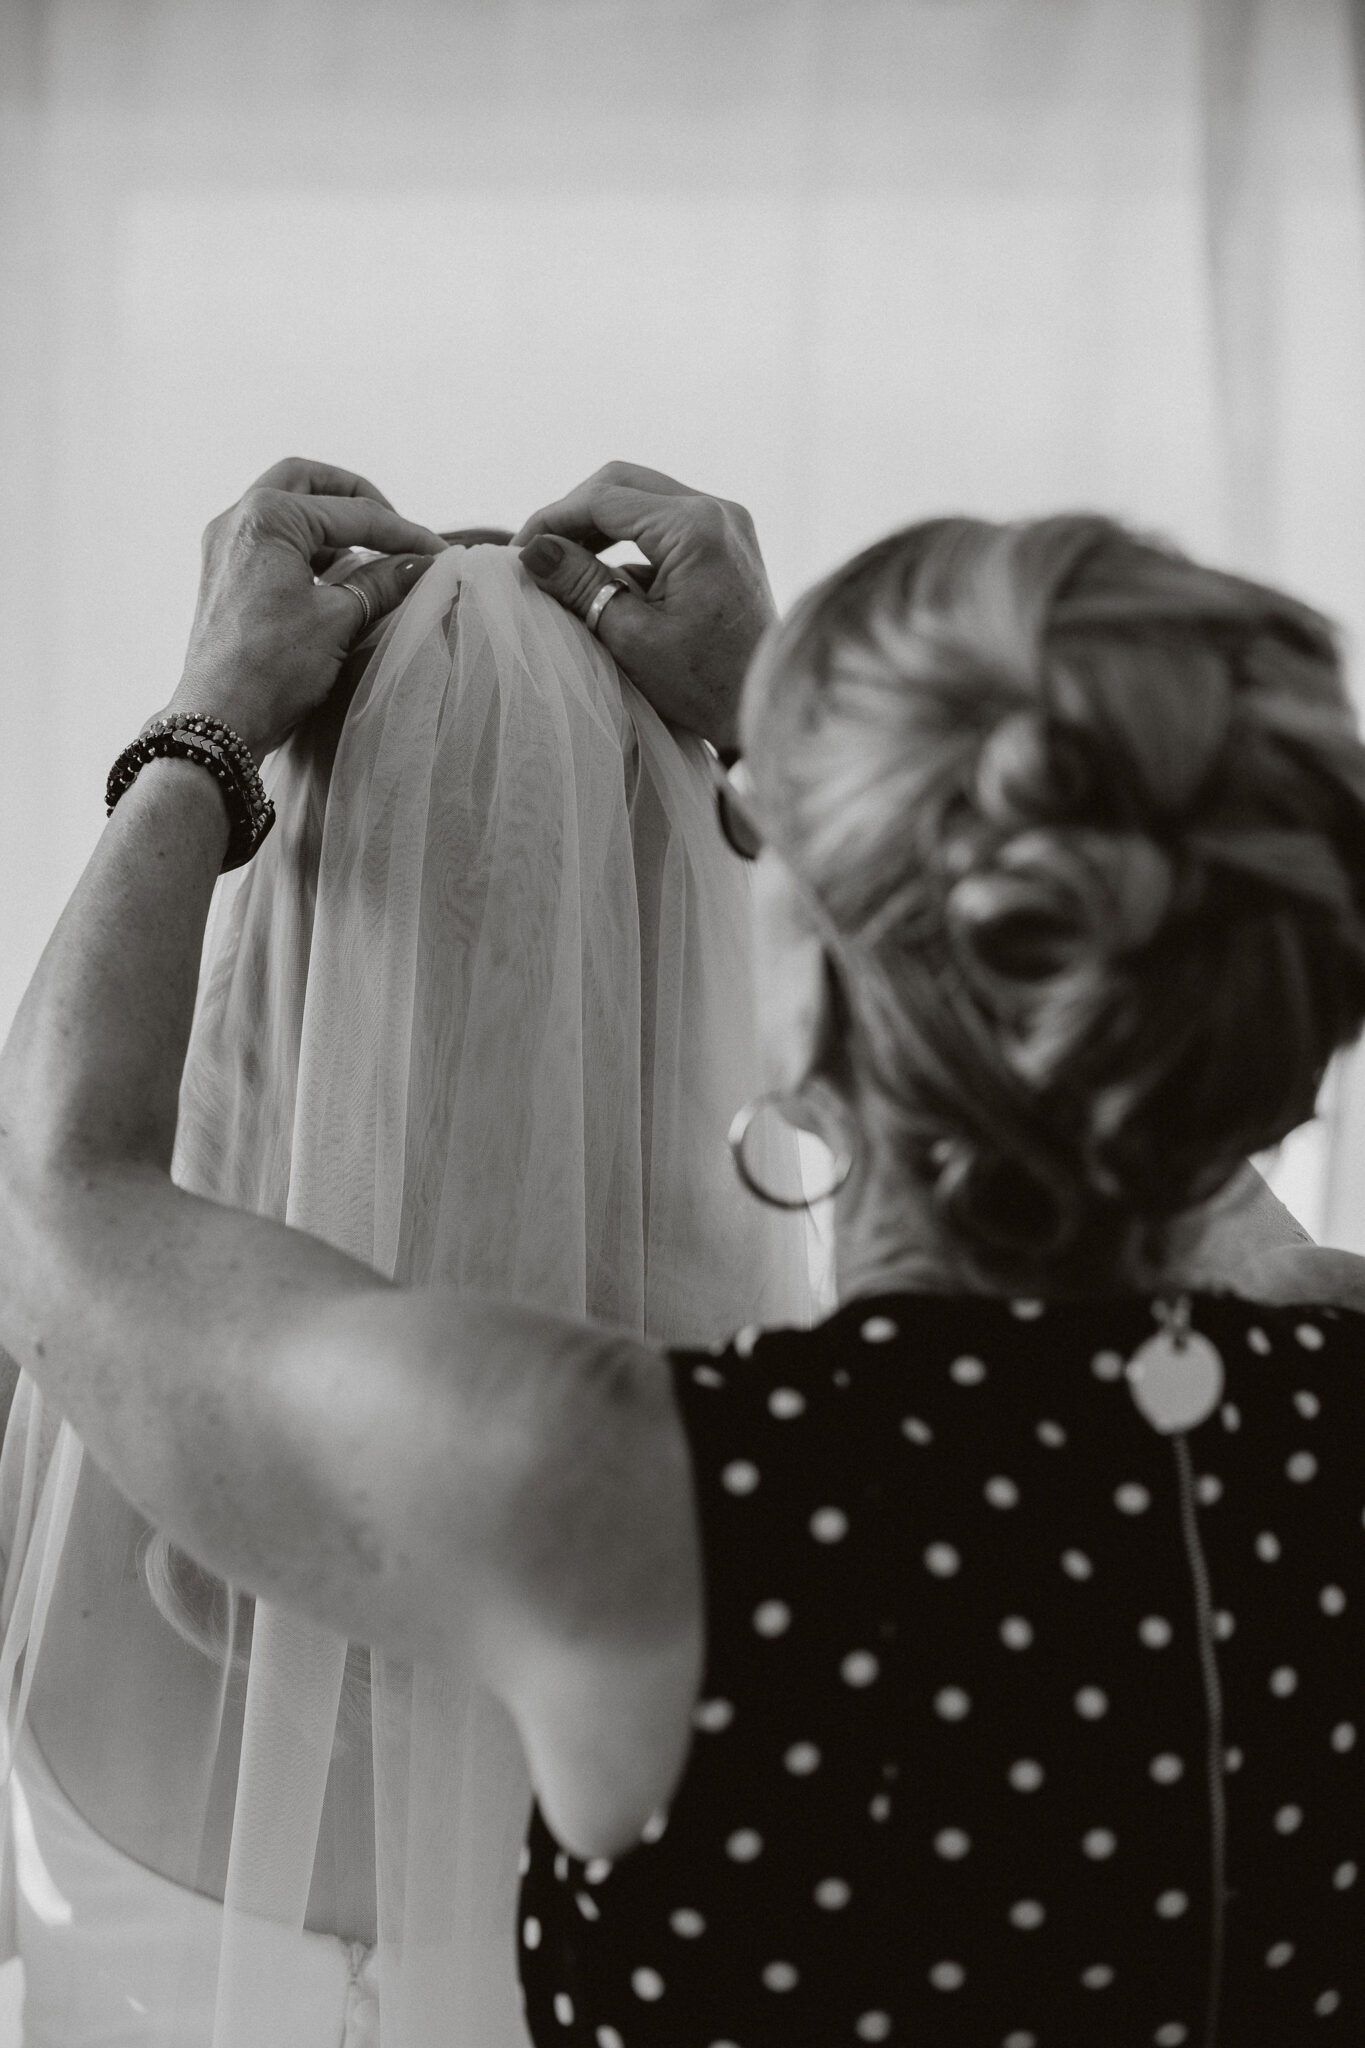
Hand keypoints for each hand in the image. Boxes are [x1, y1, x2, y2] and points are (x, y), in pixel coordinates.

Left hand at [166, 459, 447, 759]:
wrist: (220, 719)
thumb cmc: (274, 667)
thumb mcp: (339, 619)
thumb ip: (382, 583)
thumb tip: (419, 565)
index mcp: (268, 518)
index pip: (352, 512)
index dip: (402, 532)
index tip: (437, 551)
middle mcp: (238, 519)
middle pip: (305, 481)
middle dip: (354, 497)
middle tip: (392, 525)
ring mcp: (224, 546)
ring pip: (284, 507)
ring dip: (328, 521)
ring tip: (368, 552)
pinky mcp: (223, 574)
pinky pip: (270, 539)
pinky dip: (306, 546)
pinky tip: (334, 574)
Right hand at [514, 463, 774, 755]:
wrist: (768, 710)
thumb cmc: (704, 686)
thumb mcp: (630, 637)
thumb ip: (580, 584)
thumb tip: (532, 550)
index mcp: (696, 527)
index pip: (604, 499)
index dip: (553, 520)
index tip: (519, 553)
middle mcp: (717, 510)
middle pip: (623, 483)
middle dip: (573, 514)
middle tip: (538, 553)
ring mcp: (728, 522)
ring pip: (644, 497)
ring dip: (600, 524)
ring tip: (564, 563)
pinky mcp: (729, 540)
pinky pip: (666, 521)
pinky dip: (630, 538)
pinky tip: (604, 574)